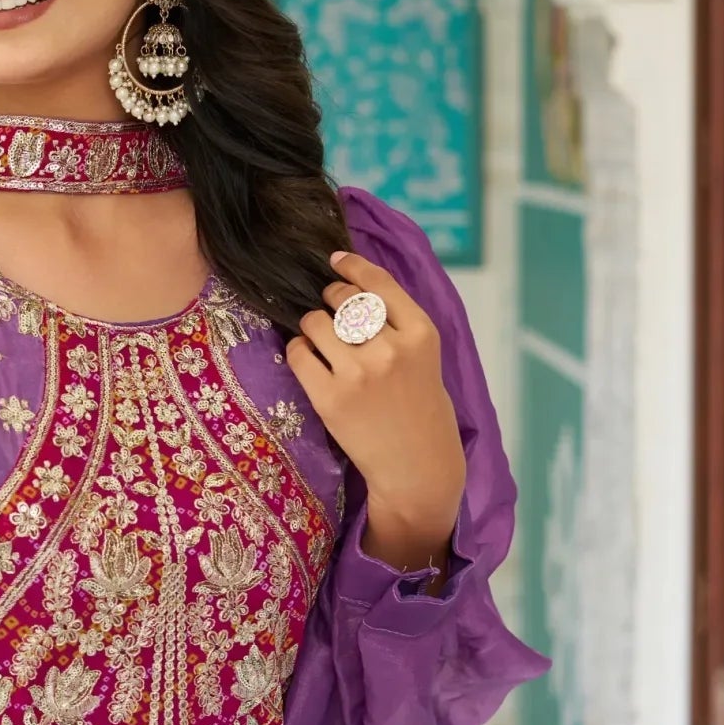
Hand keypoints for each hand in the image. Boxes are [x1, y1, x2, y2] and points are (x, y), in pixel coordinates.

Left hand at [284, 249, 465, 569]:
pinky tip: (309, 360)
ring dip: (312, 326)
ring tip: (320, 341)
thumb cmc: (420, 408)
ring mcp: (359, 374)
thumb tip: (350, 283)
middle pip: (343, 300)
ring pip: (316, 323)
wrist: (417, 465)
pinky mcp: (330, 398)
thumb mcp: (425, 357)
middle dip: (331, 299)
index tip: (335, 259)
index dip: (352, 267)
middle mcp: (390, 349)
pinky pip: (298, 353)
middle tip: (330, 311)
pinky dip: (298, 351)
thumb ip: (397, 322)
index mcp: (421, 334)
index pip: (378, 283)